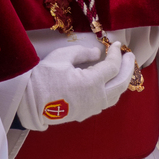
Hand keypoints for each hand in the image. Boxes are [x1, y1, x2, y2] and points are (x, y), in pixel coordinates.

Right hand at [15, 38, 136, 129]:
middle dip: (128, 68)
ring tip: (122, 70)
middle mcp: (97, 97)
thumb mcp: (62, 57)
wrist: (28, 102)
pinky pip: (105, 102)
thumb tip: (97, 53)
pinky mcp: (85, 113)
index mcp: (92, 82)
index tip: (116, 45)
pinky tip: (108, 84)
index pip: (112, 66)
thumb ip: (83, 53)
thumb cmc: (43, 77)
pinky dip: (112, 91)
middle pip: (121, 83)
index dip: (117, 54)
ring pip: (116, 95)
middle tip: (130, 56)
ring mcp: (92, 108)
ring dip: (122, 81)